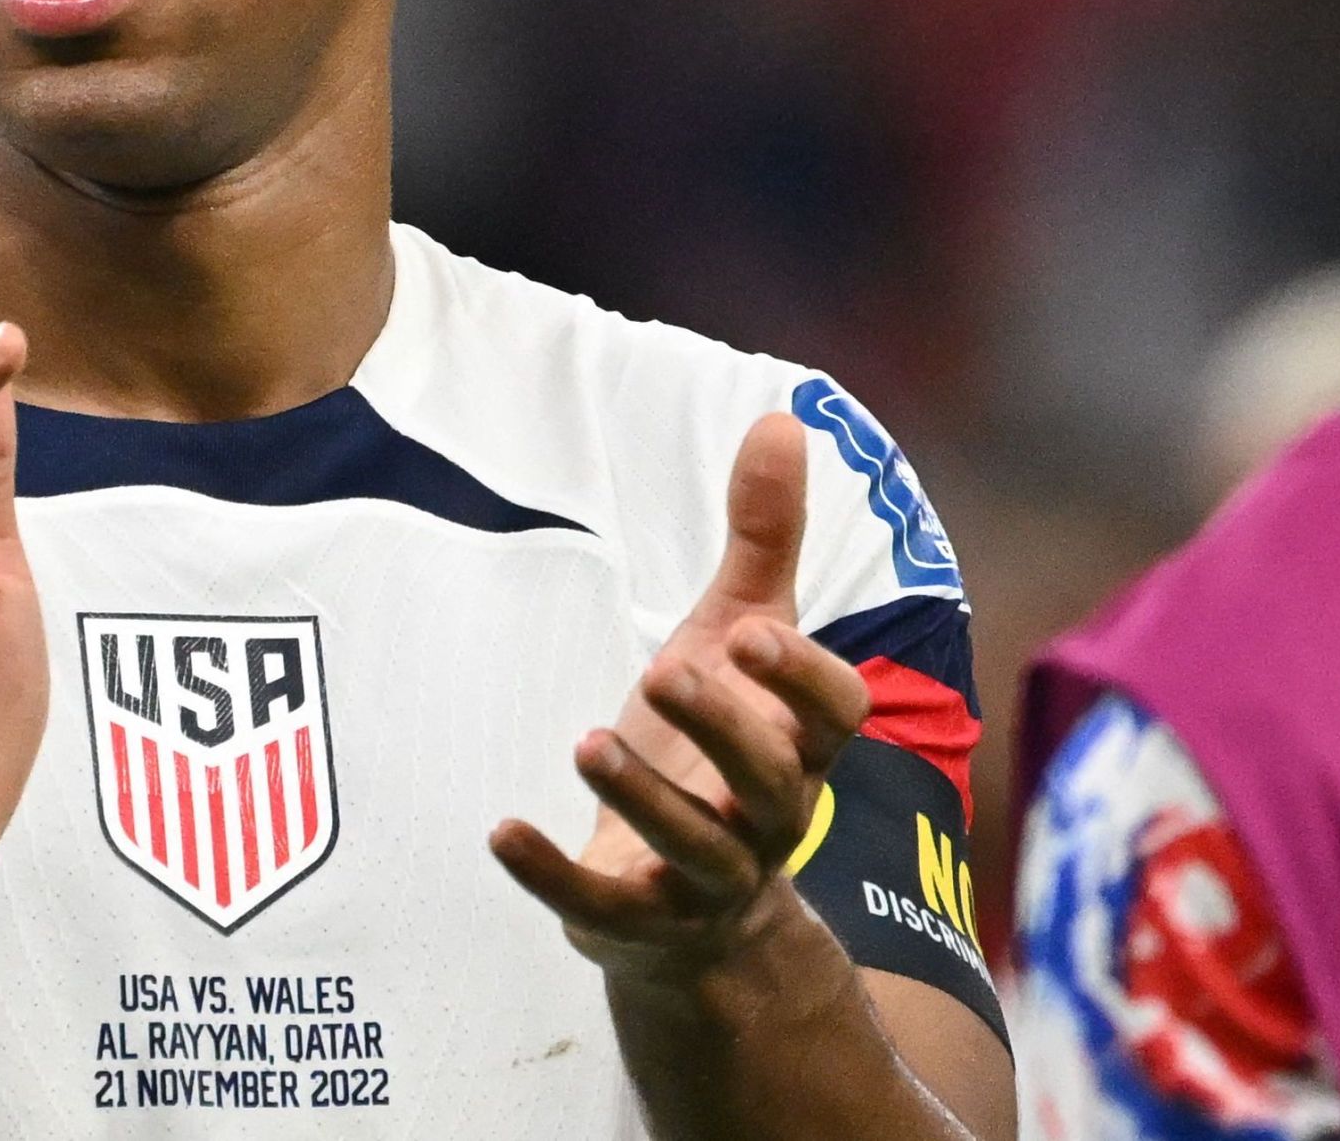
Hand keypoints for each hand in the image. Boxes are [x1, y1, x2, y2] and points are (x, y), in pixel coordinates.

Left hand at [488, 413, 871, 987]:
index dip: (802, 678)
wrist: (699, 915)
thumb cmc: (721, 748)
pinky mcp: (638, 922)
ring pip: (698, 850)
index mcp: (799, 746)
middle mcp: (769, 818)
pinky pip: (603, 908)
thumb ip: (761, 541)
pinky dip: (552, 875)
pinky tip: (499, 831)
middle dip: (725, 728)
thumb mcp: (737, 642)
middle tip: (667, 670)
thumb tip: (783, 417)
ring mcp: (709, 880)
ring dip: (643, 797)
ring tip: (587, 740)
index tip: (751, 630)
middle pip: (774, 783)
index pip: (839, 717)